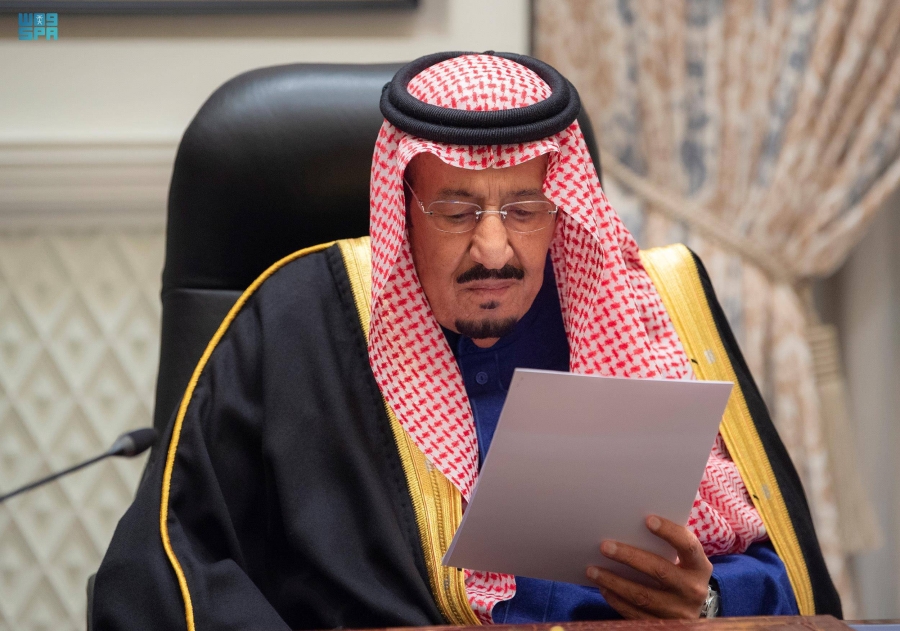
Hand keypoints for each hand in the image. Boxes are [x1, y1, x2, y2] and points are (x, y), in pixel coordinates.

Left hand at [585, 515, 711, 618]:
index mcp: (699, 567)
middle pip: (659, 571)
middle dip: (629, 557)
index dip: (669, 532)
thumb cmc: (680, 573)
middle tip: (604, 546)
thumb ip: (665, 545)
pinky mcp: (664, 626)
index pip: (688, 546)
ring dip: (614, 582)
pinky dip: (616, 600)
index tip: (648, 519)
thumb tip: (628, 524)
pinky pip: (635, 614)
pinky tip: (603, 588)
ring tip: (592, 570)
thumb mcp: (683, 560)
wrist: (692, 611)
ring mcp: (679, 612)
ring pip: (642, 596)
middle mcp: (693, 590)